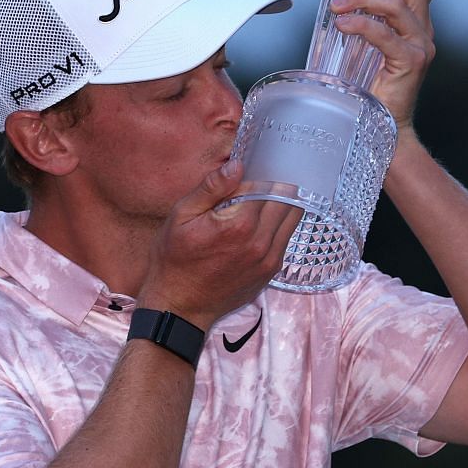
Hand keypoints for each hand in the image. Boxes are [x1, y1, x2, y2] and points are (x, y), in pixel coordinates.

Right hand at [139, 159, 301, 327]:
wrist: (179, 307)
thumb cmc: (174, 260)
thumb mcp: (181, 216)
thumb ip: (211, 188)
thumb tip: (237, 165)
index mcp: (240, 224)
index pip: (268, 183)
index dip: (263, 168)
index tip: (258, 160)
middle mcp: (261, 242)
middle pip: (288, 198)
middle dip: (278, 182)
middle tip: (265, 172)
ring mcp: (269, 259)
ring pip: (293, 218)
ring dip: (283, 202)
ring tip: (265, 193)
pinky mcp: (270, 271)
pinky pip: (285, 238)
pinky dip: (279, 223)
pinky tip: (261, 219)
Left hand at [330, 0, 447, 133]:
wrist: (379, 129)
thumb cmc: (365, 86)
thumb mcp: (356, 38)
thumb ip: (350, 5)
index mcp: (415, 19)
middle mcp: (423, 28)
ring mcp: (420, 45)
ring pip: (397, 3)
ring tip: (335, 5)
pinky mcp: (411, 63)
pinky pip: (385, 34)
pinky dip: (361, 24)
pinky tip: (342, 24)